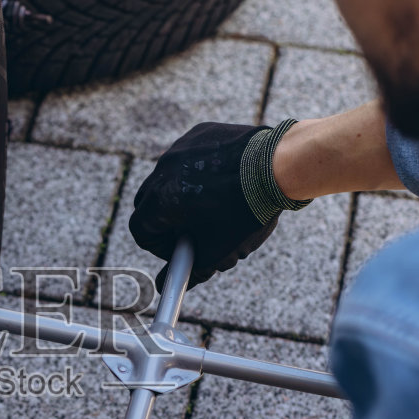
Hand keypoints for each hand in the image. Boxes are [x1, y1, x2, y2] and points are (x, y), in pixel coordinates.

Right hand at [129, 121, 299, 285]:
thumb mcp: (218, 250)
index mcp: (160, 201)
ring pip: (169, 178)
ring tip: (216, 204)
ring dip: (183, 195)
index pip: (141, 231)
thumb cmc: (246, 211)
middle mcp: (162, 170)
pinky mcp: (199, 132)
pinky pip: (189, 156)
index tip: (181, 249)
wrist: (277, 166)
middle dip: (167, 221)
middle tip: (195, 231)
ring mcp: (179, 148)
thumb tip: (169, 285)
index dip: (159, 246)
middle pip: (149, 203)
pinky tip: (226, 179)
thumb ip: (190, 271)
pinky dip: (200, 171)